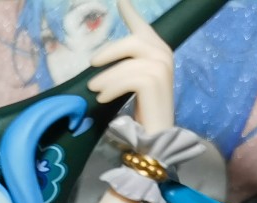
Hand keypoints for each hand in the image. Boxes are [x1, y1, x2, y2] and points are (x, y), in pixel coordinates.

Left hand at [88, 0, 173, 130]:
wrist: (156, 135)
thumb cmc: (144, 111)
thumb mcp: (134, 82)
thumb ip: (127, 65)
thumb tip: (99, 58)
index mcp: (159, 51)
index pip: (142, 27)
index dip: (130, 13)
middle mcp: (164, 55)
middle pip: (132, 41)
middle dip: (109, 52)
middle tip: (91, 64)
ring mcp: (162, 68)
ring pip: (126, 63)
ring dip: (106, 77)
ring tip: (94, 89)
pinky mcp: (155, 82)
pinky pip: (126, 78)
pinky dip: (110, 88)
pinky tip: (102, 98)